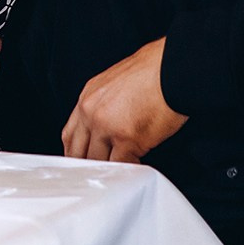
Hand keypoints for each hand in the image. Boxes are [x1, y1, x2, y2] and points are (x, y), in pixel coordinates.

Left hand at [62, 39, 185, 161]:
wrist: (173, 67)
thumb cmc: (154, 71)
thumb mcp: (116, 83)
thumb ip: (104, 105)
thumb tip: (105, 128)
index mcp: (88, 97)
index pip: (70, 135)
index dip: (75, 153)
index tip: (82, 162)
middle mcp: (92, 112)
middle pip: (79, 152)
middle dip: (89, 166)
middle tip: (99, 177)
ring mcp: (107, 126)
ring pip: (98, 162)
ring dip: (110, 170)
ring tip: (120, 173)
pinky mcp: (127, 138)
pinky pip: (122, 165)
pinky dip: (129, 171)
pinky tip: (136, 168)